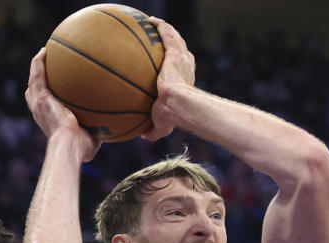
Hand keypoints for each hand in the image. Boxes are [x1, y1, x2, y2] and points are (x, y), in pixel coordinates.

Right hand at [25, 47, 99, 161]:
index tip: (54, 88)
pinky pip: (37, 75)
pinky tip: (45, 51)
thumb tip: (113, 129)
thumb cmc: (80, 149)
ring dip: (36, 67)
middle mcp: (40, 112)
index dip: (46, 97)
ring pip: (34, 81)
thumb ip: (98, 132)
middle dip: (38, 81)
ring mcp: (38, 104)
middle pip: (33, 92)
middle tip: (46, 69)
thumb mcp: (92, 140)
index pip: (44, 107)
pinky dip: (38, 63)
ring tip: (44, 53)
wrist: (69, 146)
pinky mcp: (41, 97)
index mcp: (49, 122)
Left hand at [142, 17, 194, 141]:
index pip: (184, 69)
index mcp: (185, 82)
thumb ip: (153, 130)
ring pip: (176, 39)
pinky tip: (151, 21)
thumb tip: (143, 135)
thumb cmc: (172, 117)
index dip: (179, 65)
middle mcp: (186, 67)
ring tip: (154, 24)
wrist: (178, 105)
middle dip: (173, 45)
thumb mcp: (161, 127)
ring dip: (167, 31)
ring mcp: (182, 58)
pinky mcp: (175, 53)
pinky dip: (161, 26)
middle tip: (161, 42)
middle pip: (181, 51)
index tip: (168, 64)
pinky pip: (167, 34)